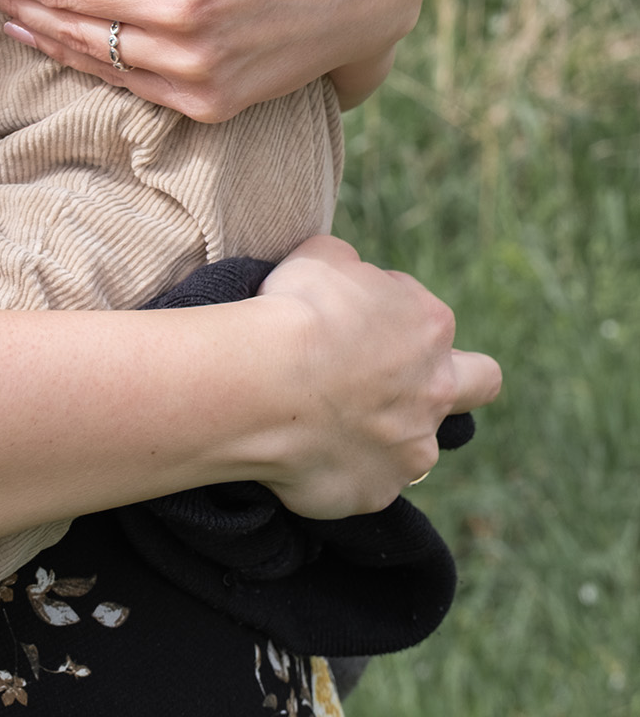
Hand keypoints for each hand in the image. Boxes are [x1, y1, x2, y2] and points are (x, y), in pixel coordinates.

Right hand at [248, 236, 501, 517]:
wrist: (267, 383)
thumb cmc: (297, 310)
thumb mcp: (323, 256)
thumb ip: (351, 269)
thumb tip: (349, 279)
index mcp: (430, 326)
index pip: (433, 320)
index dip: (397, 318)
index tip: (355, 322)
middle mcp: (436, 391)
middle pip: (481, 384)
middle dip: (453, 381)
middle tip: (396, 380)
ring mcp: (411, 450)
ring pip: (413, 444)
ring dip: (381, 432)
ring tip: (326, 420)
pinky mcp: (375, 493)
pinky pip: (361, 481)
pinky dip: (337, 467)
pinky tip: (303, 449)